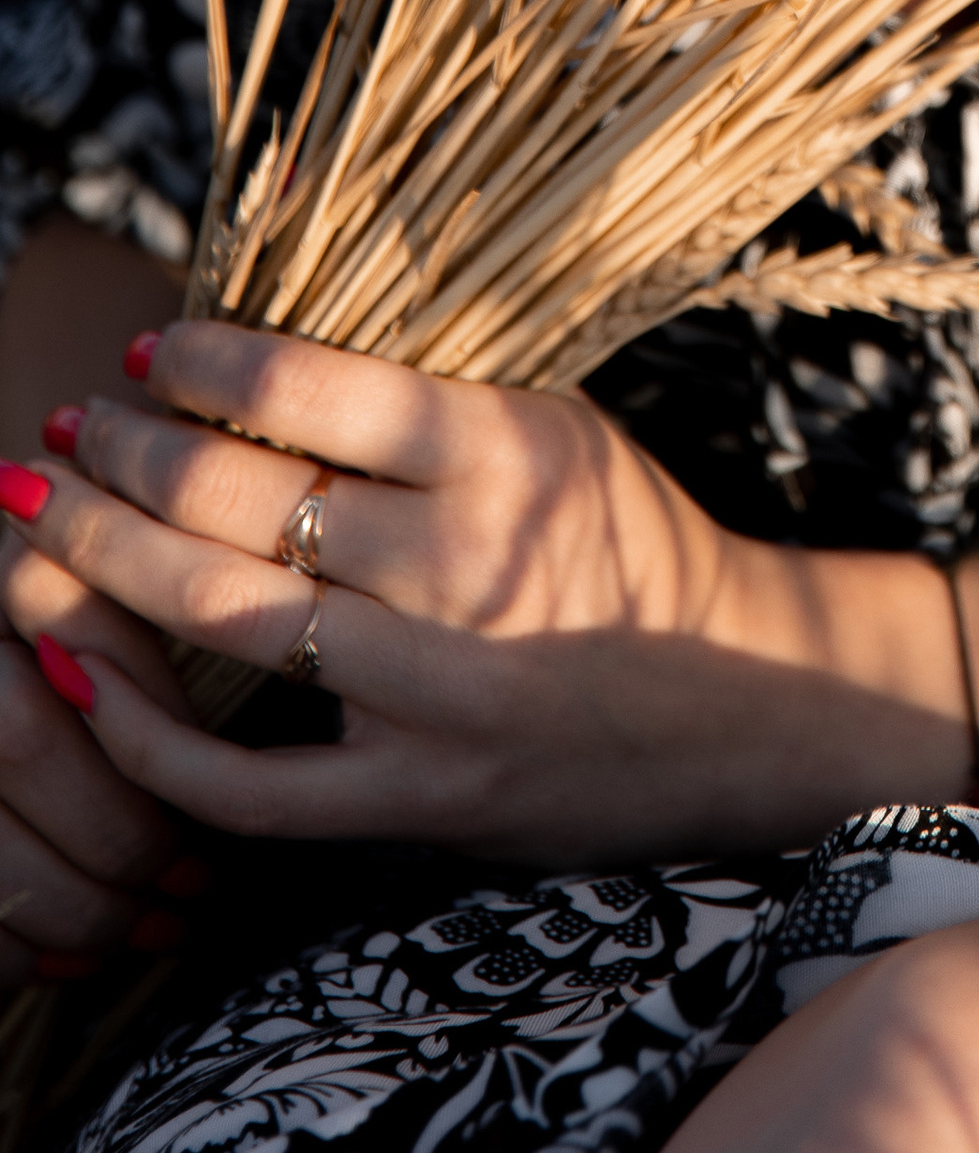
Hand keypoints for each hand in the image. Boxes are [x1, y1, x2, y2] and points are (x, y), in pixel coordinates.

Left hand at [0, 321, 885, 867]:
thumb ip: (427, 400)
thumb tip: (255, 360)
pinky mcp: (411, 800)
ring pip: (220, 619)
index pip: (313, 391)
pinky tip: (76, 667)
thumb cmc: (631, 542)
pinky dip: (142, 728)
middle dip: (126, 454)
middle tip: (70, 430)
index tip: (148, 352)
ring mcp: (433, 693)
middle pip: (240, 501)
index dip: (206, 363)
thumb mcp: (560, 427)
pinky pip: (238, 782)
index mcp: (507, 452)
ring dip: (103, 559)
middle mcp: (466, 566)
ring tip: (44, 516)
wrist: (737, 700)